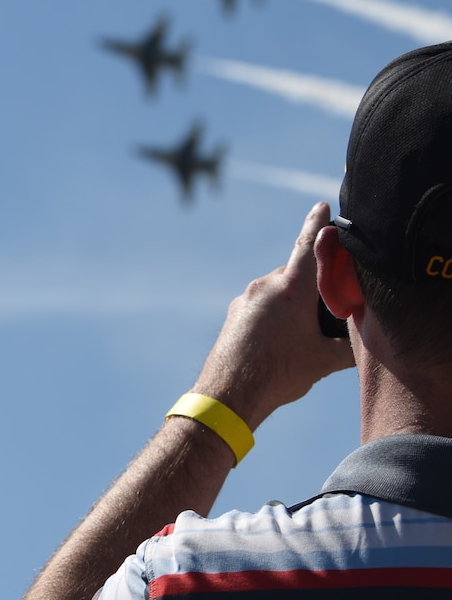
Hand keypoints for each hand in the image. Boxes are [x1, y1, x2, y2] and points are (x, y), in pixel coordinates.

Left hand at [192, 201, 356, 427]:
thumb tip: (370, 340)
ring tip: (302, 337)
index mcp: (292, 287)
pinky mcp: (235, 314)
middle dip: (316, 287)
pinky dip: (276, 315)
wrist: (229, 393)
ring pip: (280, 292)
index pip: (309, 244)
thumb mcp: (326, 359)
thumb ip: (352, 344)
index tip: (323, 206)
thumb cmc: (278, 373)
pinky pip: (262, 306)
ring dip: (295, 304)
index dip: (319, 224)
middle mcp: (266, 286)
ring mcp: (246, 299)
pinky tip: (281, 342)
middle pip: (299, 275)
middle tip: (332, 310)